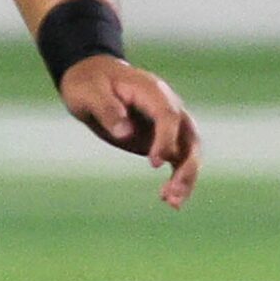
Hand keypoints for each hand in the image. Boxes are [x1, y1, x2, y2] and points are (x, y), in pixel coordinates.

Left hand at [59, 56, 202, 208]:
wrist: (92, 77)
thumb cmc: (89, 83)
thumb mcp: (90, 93)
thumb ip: (108, 110)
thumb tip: (125, 132)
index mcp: (153, 92)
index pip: (169, 116)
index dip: (166, 139)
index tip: (154, 163)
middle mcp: (169, 107)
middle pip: (190, 136)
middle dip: (187, 164)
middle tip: (173, 191)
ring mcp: (168, 125)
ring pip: (188, 152)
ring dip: (186, 177)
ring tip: (173, 203)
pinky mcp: (161, 139)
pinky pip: (177, 160)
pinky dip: (177, 179)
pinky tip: (168, 200)